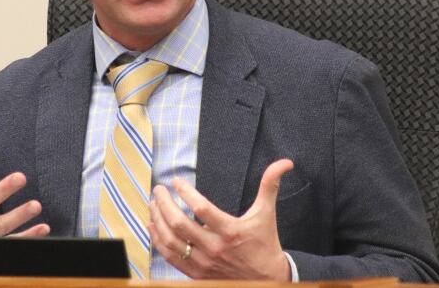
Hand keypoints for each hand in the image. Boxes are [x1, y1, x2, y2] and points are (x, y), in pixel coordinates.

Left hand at [149, 159, 293, 279]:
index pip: (201, 208)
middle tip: (159, 189)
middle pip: (179, 224)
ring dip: (158, 219)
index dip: (185, 192)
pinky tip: (153, 225)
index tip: (177, 181)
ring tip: (154, 203)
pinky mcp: (196, 274)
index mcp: (230, 231)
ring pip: (170, 241)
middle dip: (164, 203)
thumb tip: (284, 163)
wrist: (266, 280)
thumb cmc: (265, 244)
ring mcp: (203, 263)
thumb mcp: (267, 213)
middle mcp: (214, 248)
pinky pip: (170, 257)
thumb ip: (270, 186)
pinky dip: (158, 240)